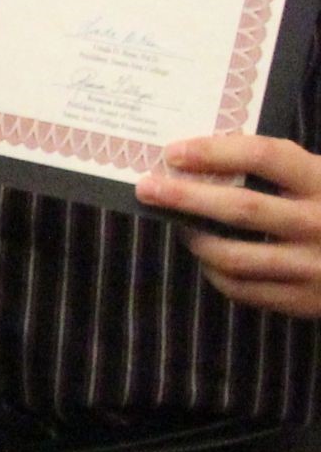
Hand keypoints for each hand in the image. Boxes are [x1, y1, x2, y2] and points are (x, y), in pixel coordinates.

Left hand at [144, 131, 320, 317]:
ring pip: (234, 256)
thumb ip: (285, 171)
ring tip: (181, 226)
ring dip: (196, 239)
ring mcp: (313, 267)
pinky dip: (215, 273)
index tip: (175, 152)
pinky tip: (208, 259)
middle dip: (186, 196)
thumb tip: (206, 156)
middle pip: (241, 207)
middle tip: (148, 187)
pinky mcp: (304, 301)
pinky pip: (242, 290)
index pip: (267, 156)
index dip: (217, 150)